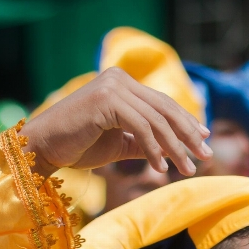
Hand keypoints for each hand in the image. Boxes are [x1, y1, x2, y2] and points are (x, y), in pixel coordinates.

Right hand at [20, 67, 212, 178]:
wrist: (42, 148)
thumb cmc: (75, 146)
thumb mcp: (117, 144)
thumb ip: (141, 142)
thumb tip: (168, 151)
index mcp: (121, 84)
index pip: (162, 103)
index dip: (186, 122)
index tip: (204, 140)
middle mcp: (119, 79)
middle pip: (165, 109)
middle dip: (188, 135)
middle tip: (206, 157)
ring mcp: (112, 87)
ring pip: (156, 120)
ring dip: (176, 148)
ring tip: (188, 169)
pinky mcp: (106, 101)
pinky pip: (140, 127)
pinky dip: (154, 149)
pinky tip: (162, 168)